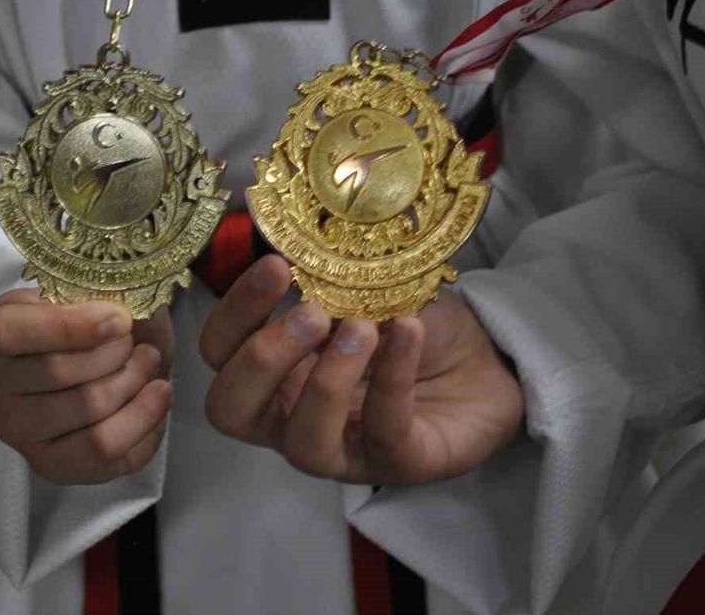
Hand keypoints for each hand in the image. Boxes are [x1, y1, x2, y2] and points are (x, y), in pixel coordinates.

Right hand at [0, 290, 173, 484]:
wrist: (95, 369)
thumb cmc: (92, 330)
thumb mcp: (98, 298)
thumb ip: (118, 297)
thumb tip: (138, 313)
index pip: (14, 332)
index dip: (72, 326)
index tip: (120, 320)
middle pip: (59, 371)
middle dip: (117, 355)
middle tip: (143, 347)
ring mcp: (19, 430)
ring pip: (89, 410)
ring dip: (136, 385)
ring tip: (151, 368)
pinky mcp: (50, 464)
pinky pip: (106, 452)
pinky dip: (144, 422)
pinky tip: (153, 401)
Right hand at [199, 255, 523, 484]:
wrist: (487, 361)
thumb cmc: (408, 325)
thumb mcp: (363, 289)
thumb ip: (328, 277)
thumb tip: (303, 240)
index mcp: (270, 371)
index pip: (218, 353)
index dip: (234, 312)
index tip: (277, 266)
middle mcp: (289, 417)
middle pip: (231, 411)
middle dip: (262, 360)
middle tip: (311, 313)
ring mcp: (341, 450)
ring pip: (302, 441)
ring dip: (326, 380)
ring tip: (362, 328)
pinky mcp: (396, 464)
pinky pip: (383, 430)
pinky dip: (392, 377)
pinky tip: (408, 330)